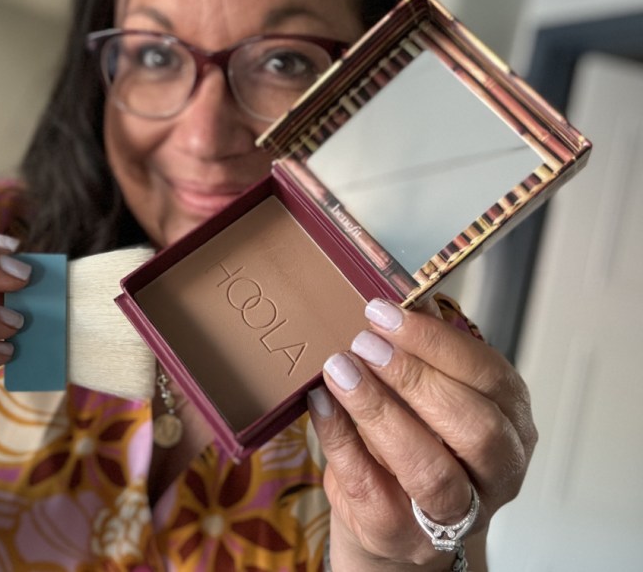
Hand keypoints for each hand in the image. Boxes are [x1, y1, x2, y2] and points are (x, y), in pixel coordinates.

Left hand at [307, 297, 536, 570]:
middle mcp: (498, 472)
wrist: (396, 521)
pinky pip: (372, 488)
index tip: (384, 312)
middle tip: (364, 343)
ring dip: (380, 412)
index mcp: (511, 422)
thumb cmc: (415, 443)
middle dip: (414, 378)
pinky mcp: (404, 535)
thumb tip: (404, 298)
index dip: (437, 342)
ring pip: (431, 470)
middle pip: (474, 427)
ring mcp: (455, 512)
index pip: (490, 377)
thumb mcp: (429, 394)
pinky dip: (342, 442)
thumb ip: (423, 355)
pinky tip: (321, 405)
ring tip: (340, 371)